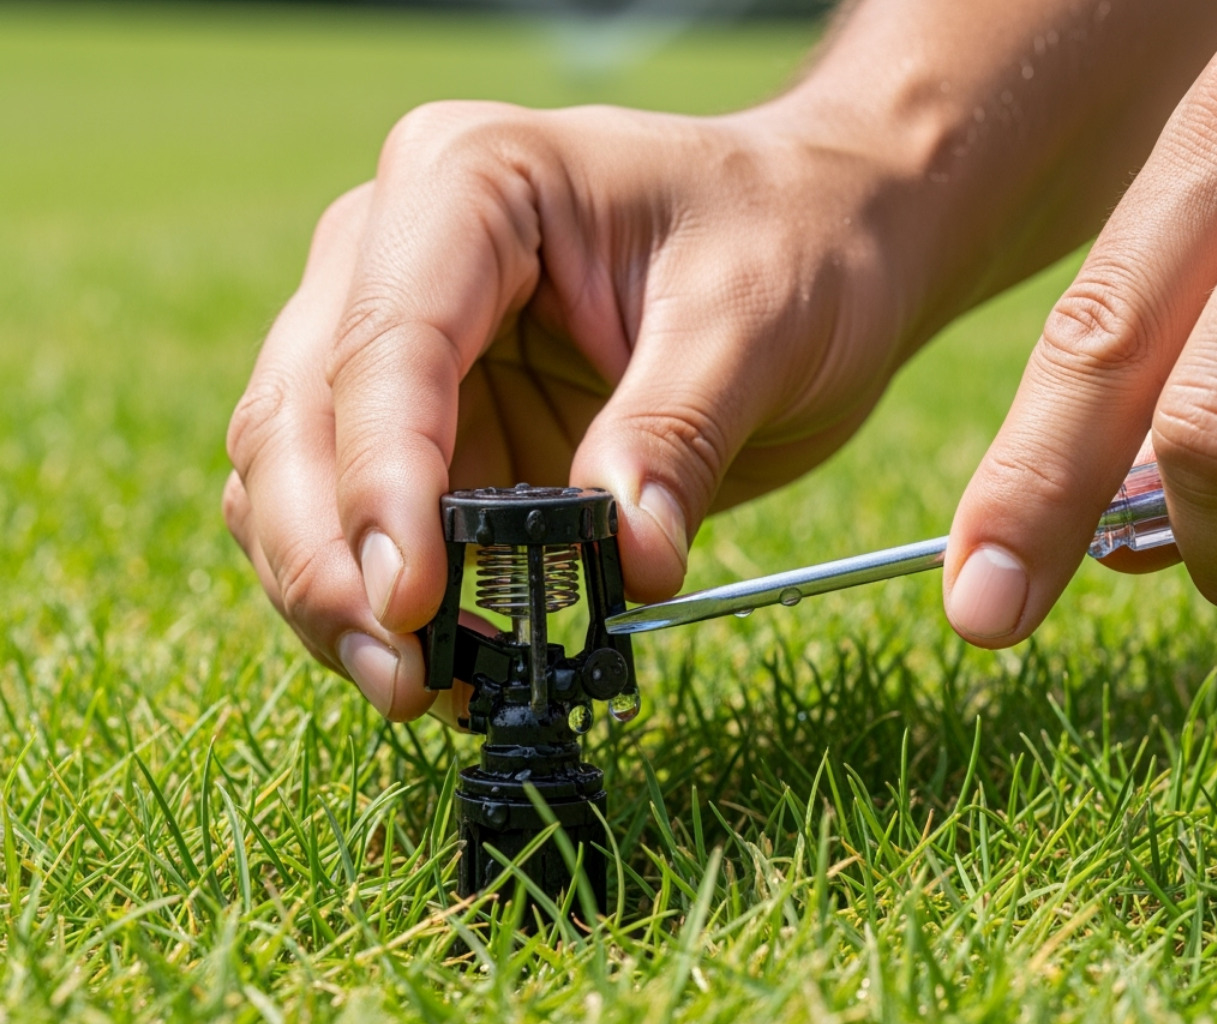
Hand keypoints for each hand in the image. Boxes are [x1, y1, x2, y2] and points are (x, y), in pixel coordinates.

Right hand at [223, 100, 931, 719]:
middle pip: (301, 415)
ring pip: (299, 477)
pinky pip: (364, 515)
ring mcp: (403, 335)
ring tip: (421, 690)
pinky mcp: (433, 417)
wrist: (822, 232)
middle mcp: (397, 246)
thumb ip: (676, 434)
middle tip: (402, 679)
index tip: (409, 600)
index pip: (388, 343)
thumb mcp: (756, 320)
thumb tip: (627, 564)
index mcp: (469, 181)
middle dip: (330, 559)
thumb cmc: (794, 239)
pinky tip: (440, 661)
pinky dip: (386, 595)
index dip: (381, 483)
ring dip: (336, 593)